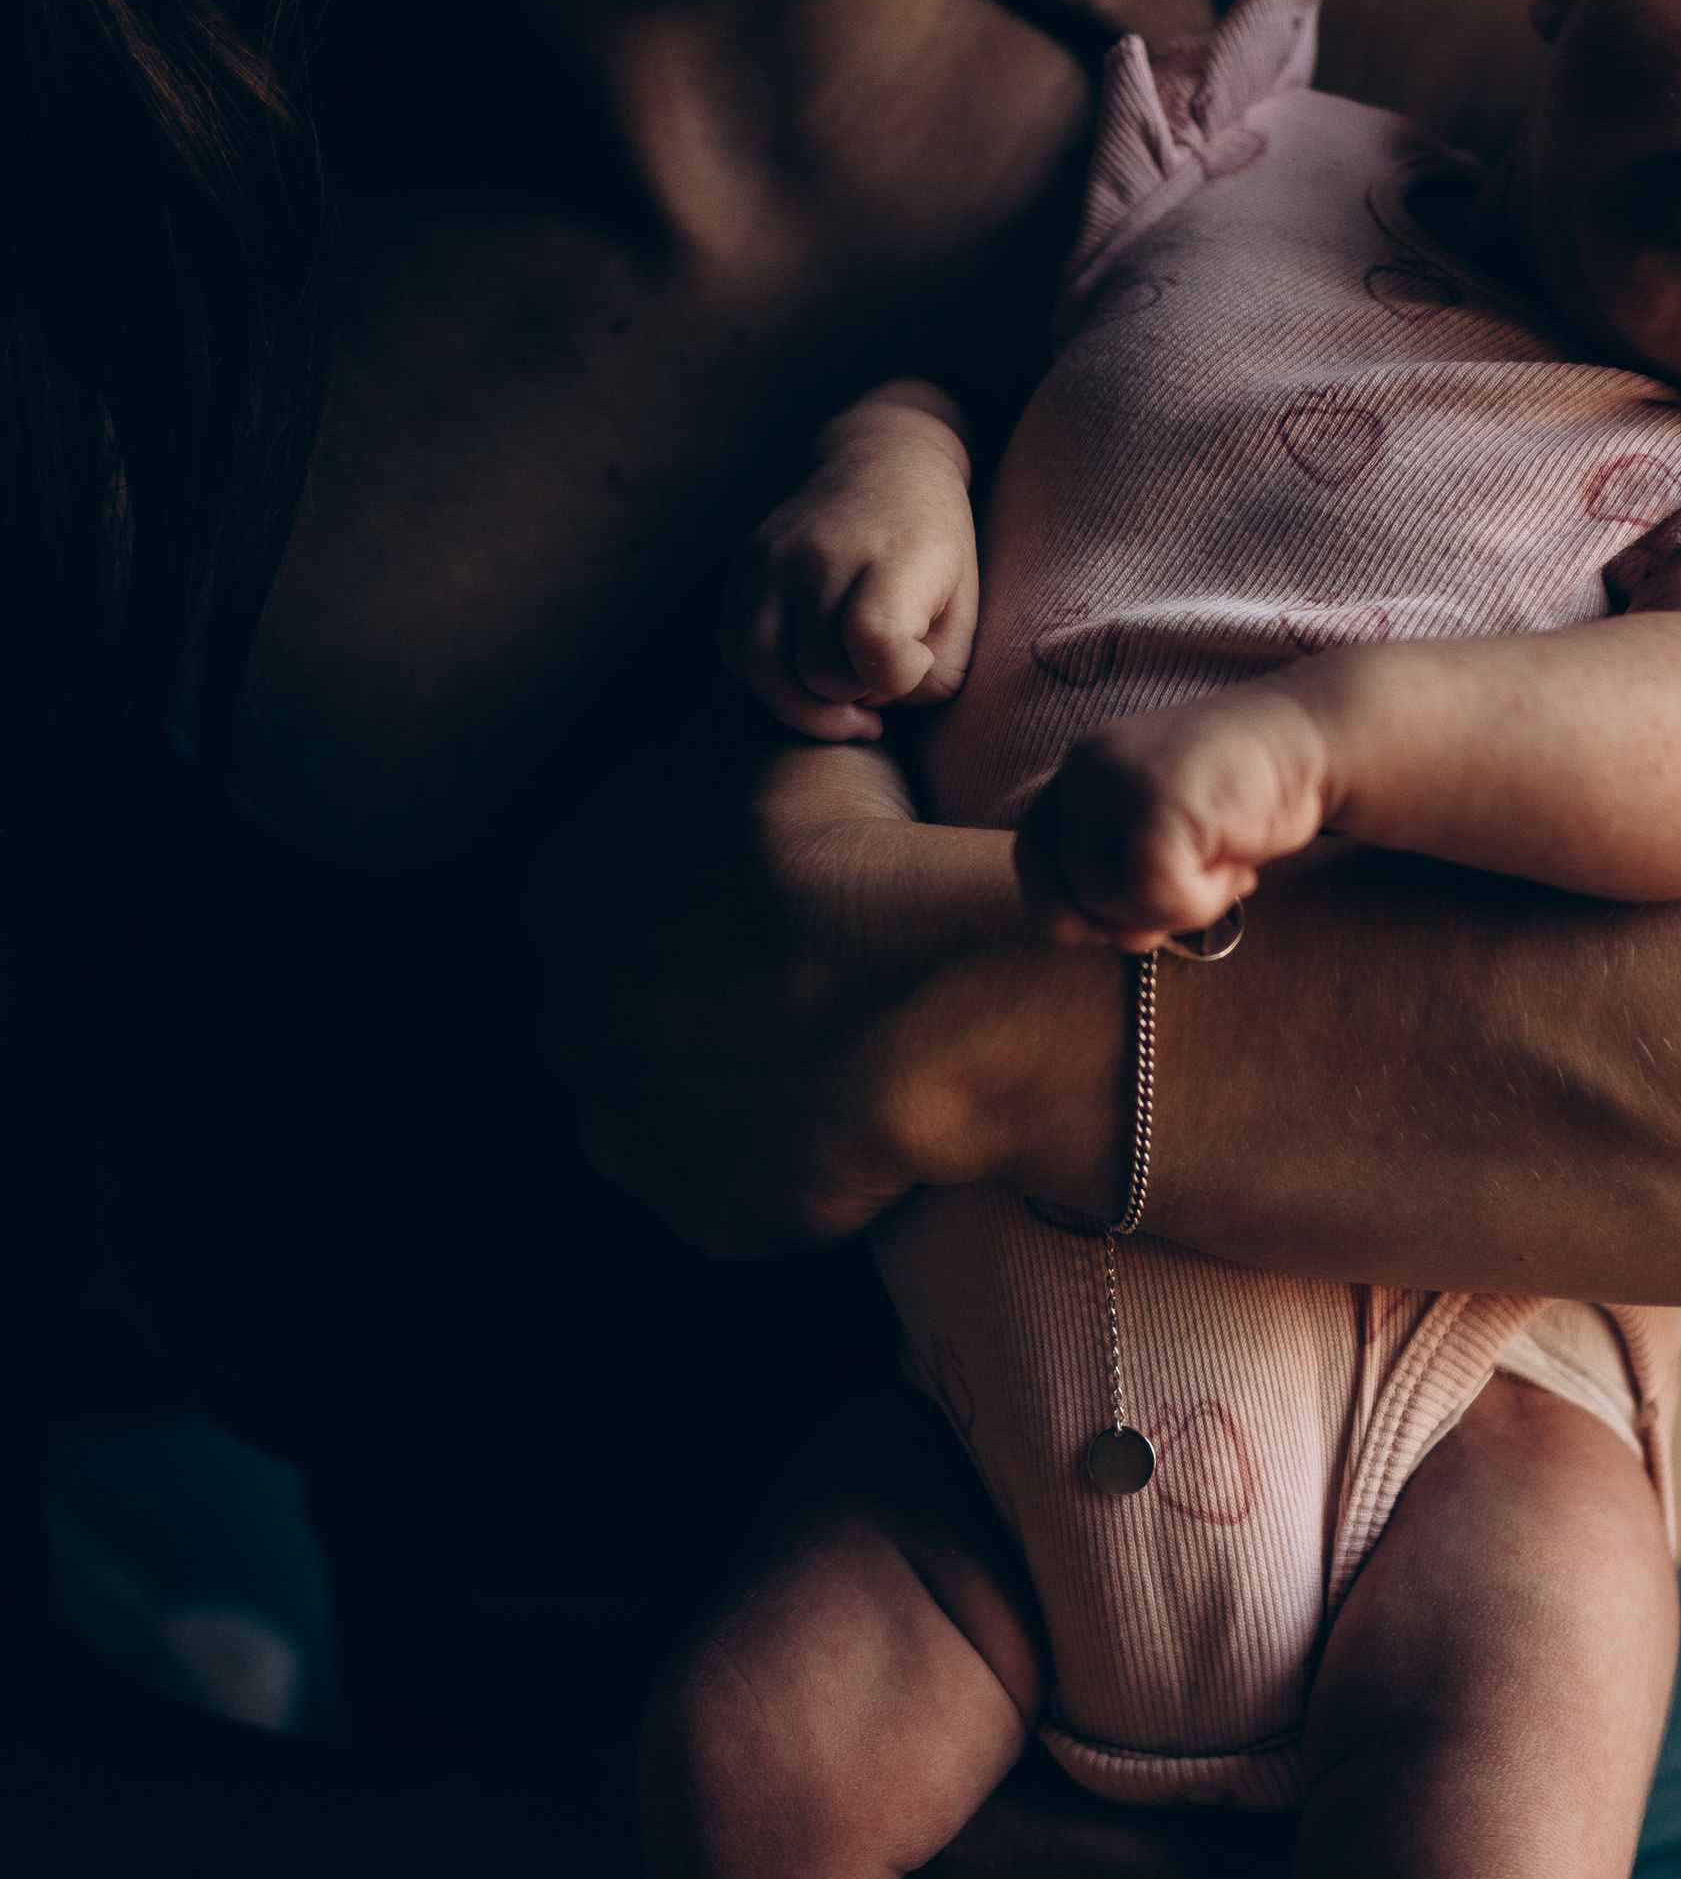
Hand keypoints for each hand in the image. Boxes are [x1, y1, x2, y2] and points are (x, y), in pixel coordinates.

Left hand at [527, 691, 1121, 1255]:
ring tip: (832, 1056)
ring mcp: (627, 1127)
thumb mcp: (781, 728)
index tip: (777, 897)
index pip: (610, 892)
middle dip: (699, 1000)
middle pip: (626, 1007)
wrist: (916, 992)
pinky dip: (784, 1166)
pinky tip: (850, 1123)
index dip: (698, 892)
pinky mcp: (699, 1213)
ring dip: (732, 1087)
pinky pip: (739, 1191)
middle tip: (806, 983)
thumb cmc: (849, 843)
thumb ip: (734, 715)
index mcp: (566, 887)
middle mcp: (566, 1016)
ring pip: (674, 1104)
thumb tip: (752, 665)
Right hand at [719, 383, 977, 743]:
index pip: (875, 641)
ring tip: (848, 700)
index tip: (917, 660)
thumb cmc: (933, 546)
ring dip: (809, 705)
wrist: (879, 461)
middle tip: (883, 671)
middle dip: (856, 695)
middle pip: (821, 675)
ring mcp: (770, 561)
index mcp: (892, 557)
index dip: (898, 677)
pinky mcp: (740, 570)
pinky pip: (736, 656)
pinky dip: (769, 680)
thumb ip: (938, 673)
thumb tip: (877, 704)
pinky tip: (807, 670)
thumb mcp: (966, 605)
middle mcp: (820, 556)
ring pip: (766, 675)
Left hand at [1016, 683, 1334, 949]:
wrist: (1313, 739)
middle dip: (1137, 912)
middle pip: (1071, 894)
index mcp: (1078, 771)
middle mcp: (1085, 769)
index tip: (1127, 916)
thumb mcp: (1163, 830)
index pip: (1032, 858)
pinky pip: (1156, 898)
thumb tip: (1113, 937)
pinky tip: (1238, 865)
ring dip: (1179, 906)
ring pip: (1110, 903)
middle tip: (1200, 881)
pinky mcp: (1158, 803)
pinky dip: (1203, 903)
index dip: (1071, 905)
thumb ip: (1121, 875)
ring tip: (1225, 860)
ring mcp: (1117, 781)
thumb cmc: (1243, 794)